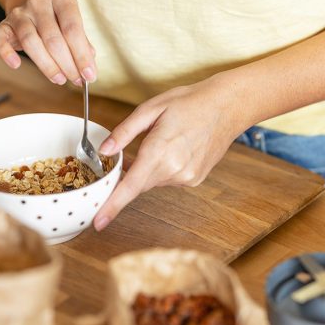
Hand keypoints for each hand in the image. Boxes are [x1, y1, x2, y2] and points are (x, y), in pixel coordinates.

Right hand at [0, 0, 96, 85]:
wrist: (34, 9)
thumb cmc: (59, 22)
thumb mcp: (73, 26)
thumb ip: (82, 45)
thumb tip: (88, 69)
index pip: (72, 29)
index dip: (82, 56)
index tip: (89, 75)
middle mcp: (38, 2)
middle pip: (52, 39)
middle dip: (67, 64)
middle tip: (75, 80)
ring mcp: (19, 12)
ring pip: (30, 41)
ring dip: (47, 65)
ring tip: (59, 79)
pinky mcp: (3, 25)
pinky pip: (0, 38)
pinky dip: (6, 53)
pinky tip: (16, 64)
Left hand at [93, 76, 243, 230]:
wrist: (226, 107)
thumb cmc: (189, 102)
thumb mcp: (150, 108)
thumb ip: (124, 132)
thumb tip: (104, 151)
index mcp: (159, 151)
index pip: (130, 187)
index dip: (112, 206)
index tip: (98, 222)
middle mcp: (174, 170)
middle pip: (139, 184)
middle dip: (129, 175)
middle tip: (127, 154)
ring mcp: (187, 177)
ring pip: (153, 182)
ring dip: (148, 169)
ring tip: (161, 142)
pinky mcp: (195, 179)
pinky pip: (169, 180)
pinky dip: (164, 169)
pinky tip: (174, 149)